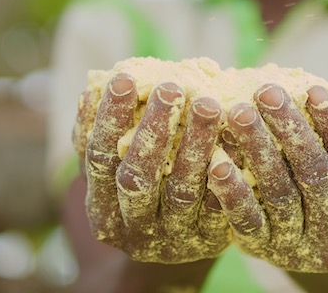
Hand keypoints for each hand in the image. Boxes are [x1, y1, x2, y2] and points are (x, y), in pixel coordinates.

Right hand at [78, 73, 230, 262]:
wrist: (176, 248)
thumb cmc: (141, 189)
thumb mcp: (115, 170)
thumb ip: (99, 136)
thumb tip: (91, 90)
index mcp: (102, 210)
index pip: (99, 158)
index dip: (110, 119)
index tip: (125, 78)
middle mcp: (133, 230)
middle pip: (138, 178)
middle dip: (153, 129)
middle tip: (171, 86)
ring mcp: (172, 240)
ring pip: (182, 190)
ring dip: (195, 144)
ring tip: (209, 103)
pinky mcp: (210, 241)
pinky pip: (220, 204)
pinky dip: (227, 170)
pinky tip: (236, 136)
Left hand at [207, 84, 327, 272]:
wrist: (303, 248)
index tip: (315, 89)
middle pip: (316, 177)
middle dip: (292, 129)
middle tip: (268, 92)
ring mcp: (297, 250)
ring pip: (279, 194)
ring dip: (259, 149)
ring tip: (240, 112)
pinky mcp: (261, 252)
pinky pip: (247, 220)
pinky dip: (232, 190)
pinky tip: (218, 161)